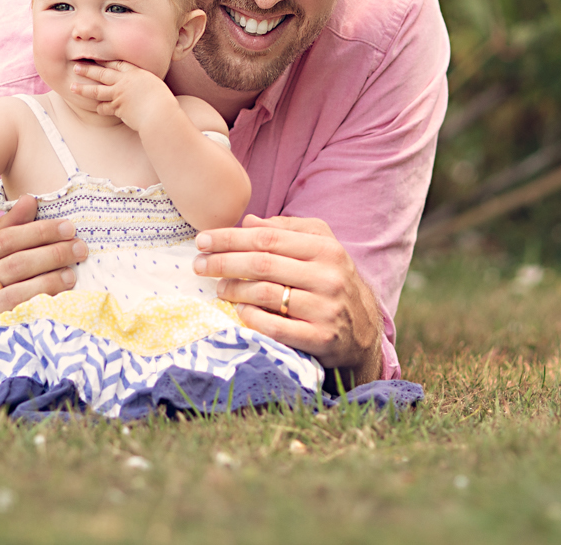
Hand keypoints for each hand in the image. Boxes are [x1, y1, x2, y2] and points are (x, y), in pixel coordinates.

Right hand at [0, 196, 89, 362]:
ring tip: (72, 273)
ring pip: (17, 294)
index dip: (38, 231)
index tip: (68, 227)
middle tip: (79, 248)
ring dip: (51, 281)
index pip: (4, 239)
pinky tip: (60, 301)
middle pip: (14, 265)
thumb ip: (4, 231)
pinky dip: (41, 308)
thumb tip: (30, 200)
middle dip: (52, 253)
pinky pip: (17, 320)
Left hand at [73, 58, 175, 130]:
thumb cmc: (163, 102)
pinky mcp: (117, 108)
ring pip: (97, 90)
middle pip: (102, 73)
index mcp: (137, 73)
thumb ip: (145, 85)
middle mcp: (126, 81)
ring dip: (84, 88)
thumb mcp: (156, 86)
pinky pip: (104, 107)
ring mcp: (120, 94)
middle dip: (88, 70)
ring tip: (73, 86)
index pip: (118, 64)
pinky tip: (96, 108)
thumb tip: (143, 88)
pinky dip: (100, 108)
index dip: (105, 61)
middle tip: (76, 67)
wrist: (160, 113)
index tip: (96, 58)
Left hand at [193, 214, 385, 386]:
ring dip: (234, 289)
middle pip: (263, 264)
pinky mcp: (321, 339)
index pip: (267, 239)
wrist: (362, 329)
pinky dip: (252, 318)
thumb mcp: (319, 246)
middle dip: (223, 262)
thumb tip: (248, 221)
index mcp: (326, 249)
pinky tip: (239, 311)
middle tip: (198, 265)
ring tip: (218, 287)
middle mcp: (328, 277)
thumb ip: (286, 230)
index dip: (230, 238)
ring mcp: (326, 309)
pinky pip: (277, 328)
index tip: (203, 240)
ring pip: (266, 294)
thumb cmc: (331, 279)